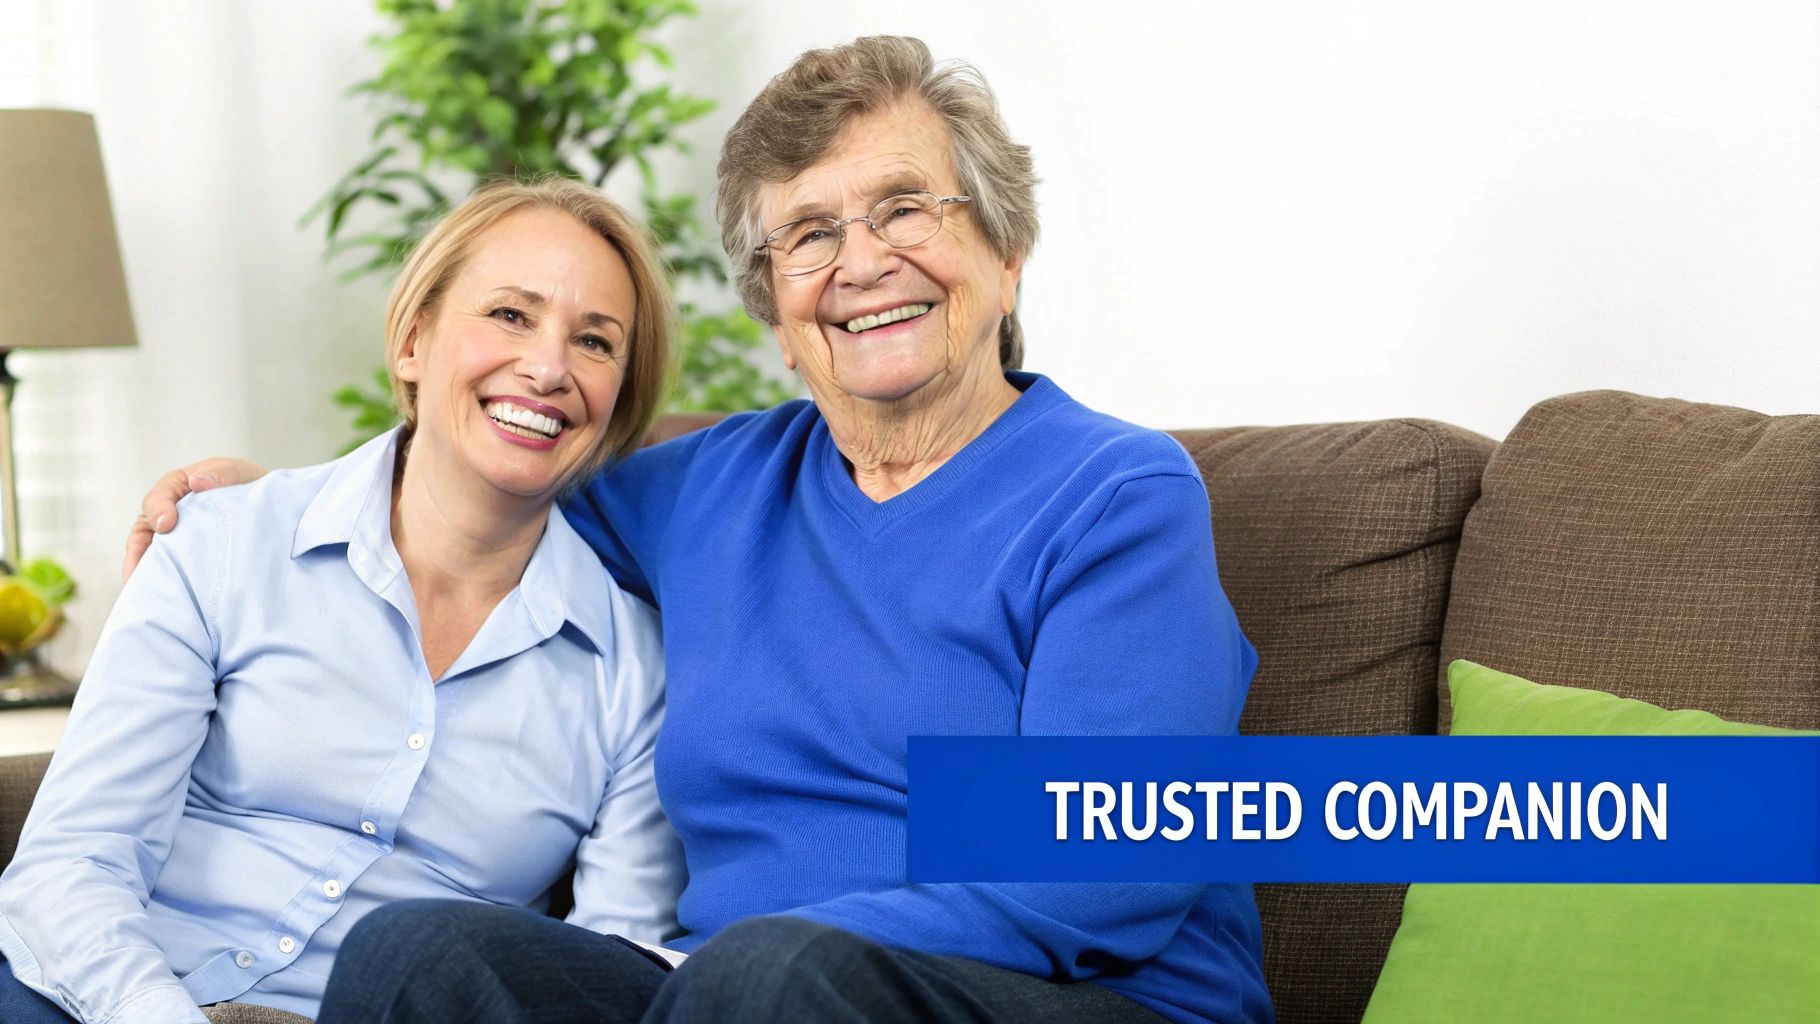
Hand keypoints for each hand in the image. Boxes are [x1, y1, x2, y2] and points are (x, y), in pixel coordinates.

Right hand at [123, 458, 266, 581]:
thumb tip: (196, 481)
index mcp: (181, 487)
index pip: (160, 496)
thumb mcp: (240, 474)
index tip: (166, 523)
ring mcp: (176, 537)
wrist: (273, 511)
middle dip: (138, 549)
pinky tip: (159, 596)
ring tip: (140, 590)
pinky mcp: (185, 558)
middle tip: (139, 569)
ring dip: (142, 571)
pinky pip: (167, 569)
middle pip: (145, 529)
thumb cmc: (251, 488)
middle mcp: (172, 512)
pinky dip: (159, 581)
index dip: (159, 508)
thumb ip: (222, 473)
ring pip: (149, 553)